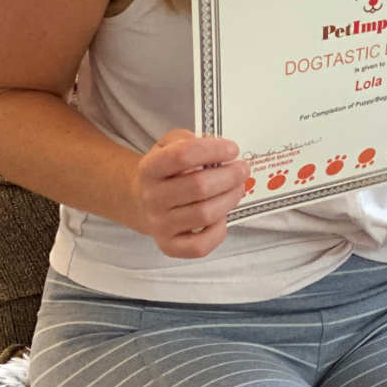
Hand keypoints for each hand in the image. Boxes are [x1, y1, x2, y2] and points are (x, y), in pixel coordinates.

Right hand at [132, 128, 248, 258]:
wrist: (144, 204)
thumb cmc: (166, 171)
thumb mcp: (168, 145)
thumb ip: (187, 139)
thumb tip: (215, 145)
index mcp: (149, 168)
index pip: (182, 155)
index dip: (213, 150)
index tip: (233, 149)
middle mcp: (151, 198)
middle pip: (199, 186)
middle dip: (229, 176)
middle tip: (243, 169)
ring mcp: (160, 225)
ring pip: (204, 214)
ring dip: (230, 199)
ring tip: (238, 188)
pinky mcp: (170, 247)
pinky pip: (200, 245)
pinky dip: (219, 230)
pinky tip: (223, 215)